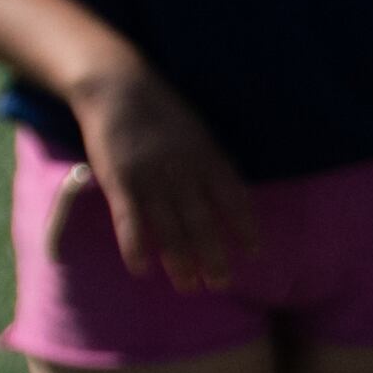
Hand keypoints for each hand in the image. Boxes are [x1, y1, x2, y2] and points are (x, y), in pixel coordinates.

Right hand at [70, 57, 261, 290]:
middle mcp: (183, 171)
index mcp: (206, 156)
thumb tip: (228, 198)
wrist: (118, 86)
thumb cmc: (162, 111)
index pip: (233, 197)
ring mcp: (151, 177)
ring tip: (189, 285)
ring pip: (169, 227)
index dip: (244, 226)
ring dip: (180, 260)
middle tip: (222, 284)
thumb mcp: (198, 132)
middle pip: (202, 221)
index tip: (254, 252)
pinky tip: (142, 269)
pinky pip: (130, 221)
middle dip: (213, 255)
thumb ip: (211, 164)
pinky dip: (136, 246)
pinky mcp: (120, 181)